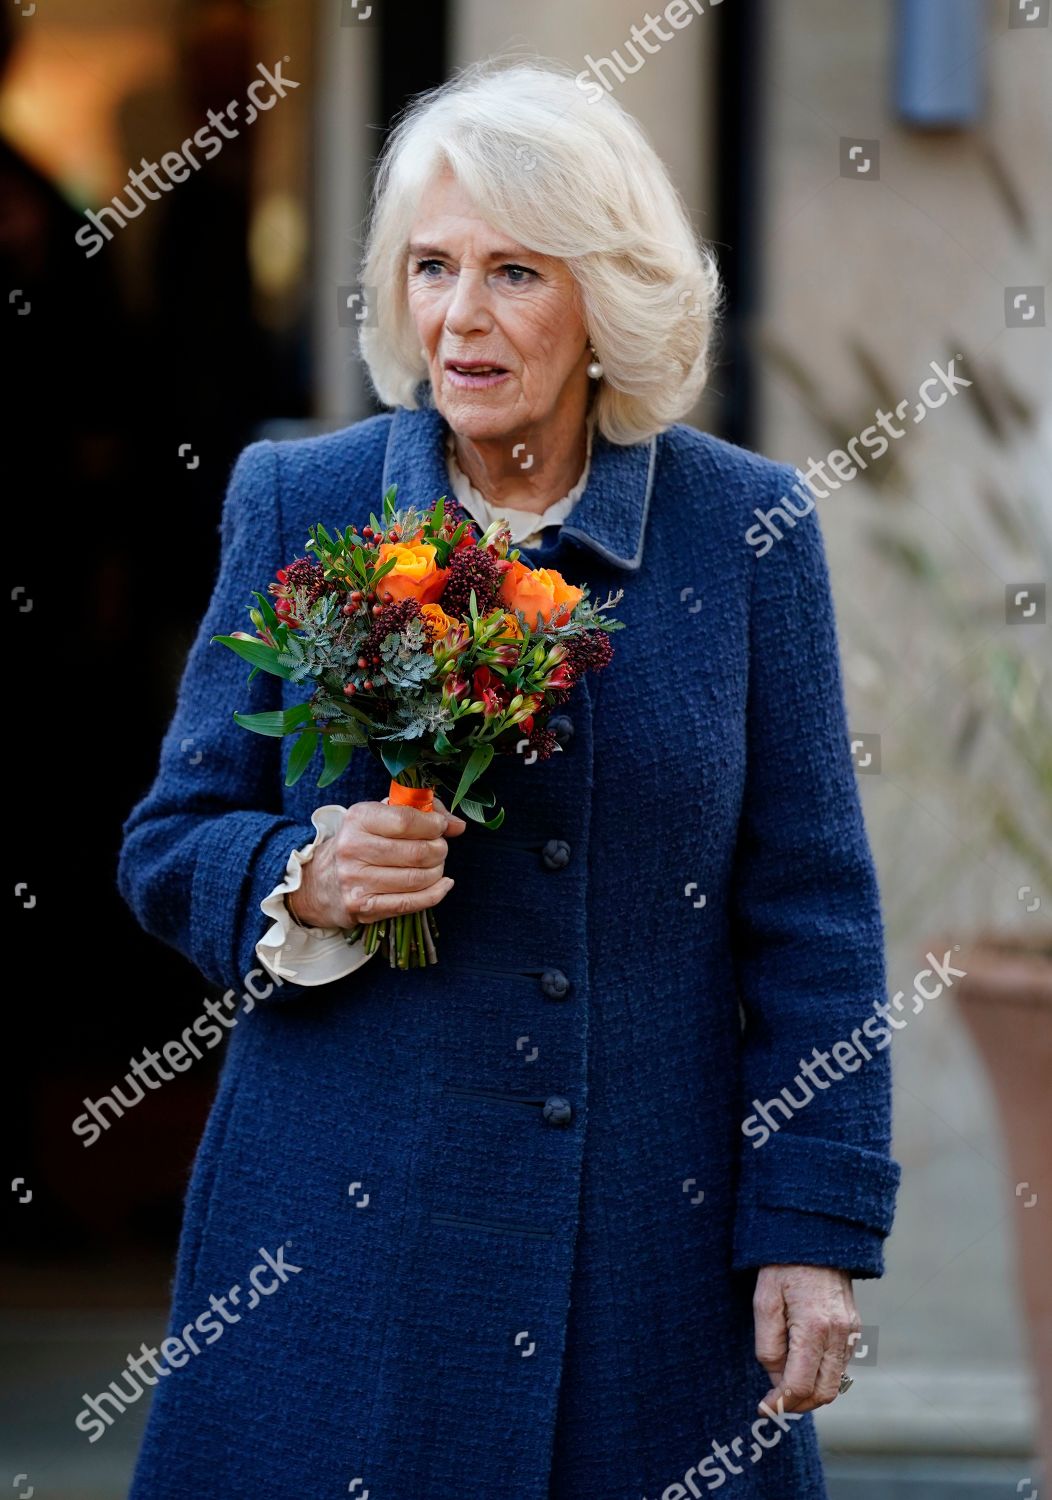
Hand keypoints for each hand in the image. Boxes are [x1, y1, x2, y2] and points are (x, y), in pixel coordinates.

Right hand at [287, 796, 466, 928]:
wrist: (319, 881)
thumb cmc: (358, 842)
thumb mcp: (379, 817)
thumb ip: (420, 813)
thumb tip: (458, 825)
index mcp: (357, 819)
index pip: (406, 821)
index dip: (433, 824)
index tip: (442, 826)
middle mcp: (353, 849)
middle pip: (417, 852)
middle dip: (440, 849)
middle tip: (440, 848)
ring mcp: (356, 881)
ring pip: (418, 878)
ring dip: (438, 871)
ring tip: (436, 865)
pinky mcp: (363, 906)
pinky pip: (411, 903)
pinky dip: (435, 893)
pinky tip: (443, 884)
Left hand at [753, 1264, 860, 1413]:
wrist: (815, 1234)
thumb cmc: (782, 1265)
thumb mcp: (763, 1301)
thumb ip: (768, 1346)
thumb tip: (777, 1380)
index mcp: (814, 1327)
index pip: (800, 1385)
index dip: (780, 1403)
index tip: (763, 1408)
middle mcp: (839, 1333)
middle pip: (824, 1393)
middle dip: (798, 1405)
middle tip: (774, 1402)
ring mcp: (851, 1331)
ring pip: (836, 1383)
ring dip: (812, 1392)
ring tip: (785, 1384)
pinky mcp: (855, 1326)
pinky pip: (841, 1365)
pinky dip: (823, 1375)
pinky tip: (802, 1364)